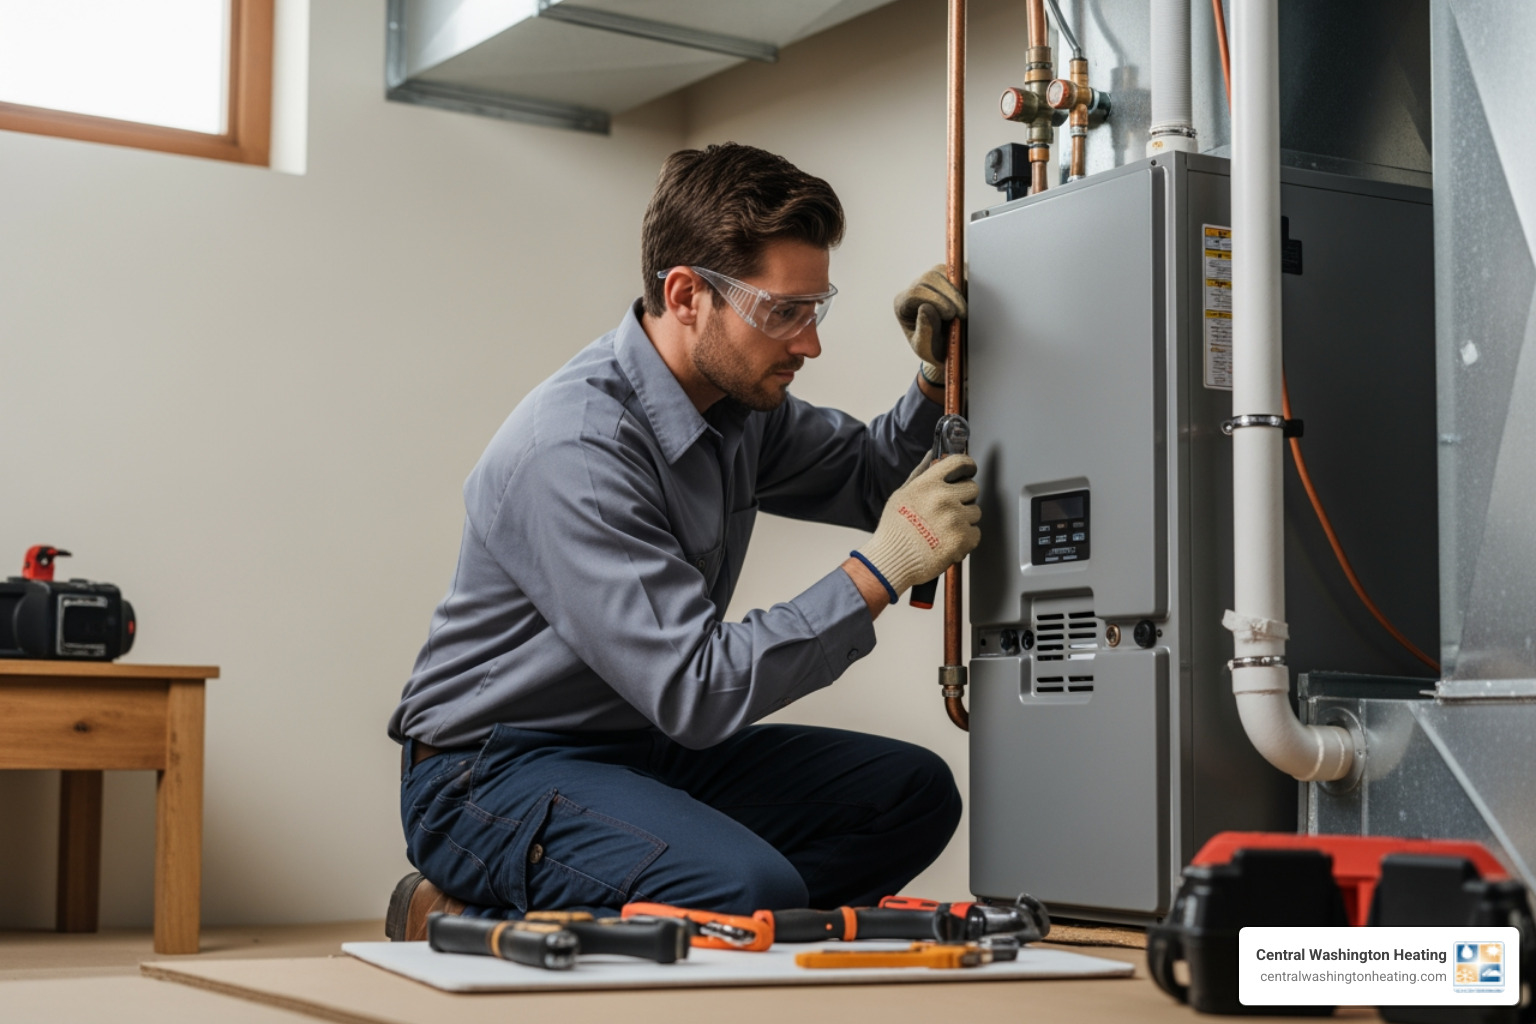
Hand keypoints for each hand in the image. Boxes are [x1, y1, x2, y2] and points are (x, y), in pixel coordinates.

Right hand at [853, 455, 980, 599]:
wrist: (892, 560)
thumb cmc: (894, 530)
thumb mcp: (901, 495)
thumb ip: (920, 473)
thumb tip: (932, 455)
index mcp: (928, 484)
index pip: (958, 462)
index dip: (968, 465)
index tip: (969, 470)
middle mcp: (943, 498)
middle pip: (973, 488)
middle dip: (964, 498)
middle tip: (949, 510)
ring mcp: (955, 518)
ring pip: (976, 512)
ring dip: (965, 520)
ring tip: (944, 529)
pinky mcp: (963, 539)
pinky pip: (976, 533)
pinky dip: (966, 539)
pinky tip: (948, 542)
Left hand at [894, 266, 965, 385]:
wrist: (948, 348)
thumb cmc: (933, 349)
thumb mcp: (925, 348)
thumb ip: (924, 331)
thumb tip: (925, 307)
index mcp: (903, 305)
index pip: (914, 293)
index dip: (935, 301)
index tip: (951, 315)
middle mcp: (915, 288)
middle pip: (930, 279)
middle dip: (949, 295)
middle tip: (962, 315)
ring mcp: (931, 280)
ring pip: (943, 272)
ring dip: (957, 291)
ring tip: (965, 311)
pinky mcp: (947, 276)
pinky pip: (956, 270)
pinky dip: (964, 284)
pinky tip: (969, 301)